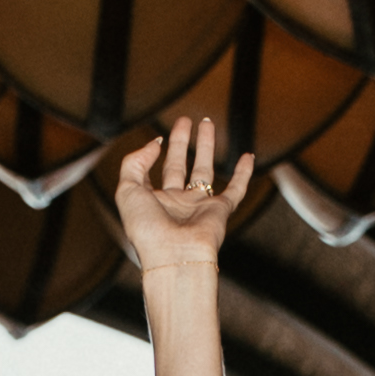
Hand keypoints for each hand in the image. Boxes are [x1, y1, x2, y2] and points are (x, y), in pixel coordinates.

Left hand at [113, 109, 252, 293]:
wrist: (175, 255)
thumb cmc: (148, 229)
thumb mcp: (127, 191)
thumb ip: (135, 163)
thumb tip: (156, 143)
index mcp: (153, 202)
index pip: (152, 173)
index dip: (152, 154)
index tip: (159, 139)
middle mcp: (176, 204)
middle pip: (179, 166)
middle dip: (181, 142)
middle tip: (185, 120)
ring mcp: (199, 207)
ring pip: (204, 170)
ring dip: (206, 146)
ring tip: (207, 123)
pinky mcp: (220, 211)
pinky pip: (235, 189)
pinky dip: (243, 174)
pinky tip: (248, 156)